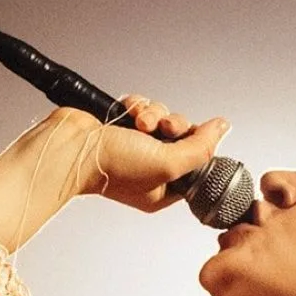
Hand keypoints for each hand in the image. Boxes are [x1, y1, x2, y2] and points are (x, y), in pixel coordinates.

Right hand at [74, 95, 229, 212]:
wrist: (72, 147)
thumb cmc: (112, 166)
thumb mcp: (168, 164)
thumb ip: (201, 148)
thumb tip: (223, 128)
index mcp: (163, 188)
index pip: (196, 164)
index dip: (199, 146)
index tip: (194, 137)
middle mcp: (151, 167)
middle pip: (182, 137)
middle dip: (175, 126)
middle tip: (164, 129)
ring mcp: (136, 145)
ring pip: (163, 118)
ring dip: (154, 114)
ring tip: (140, 122)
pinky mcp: (123, 125)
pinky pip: (143, 107)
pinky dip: (138, 106)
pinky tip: (129, 114)